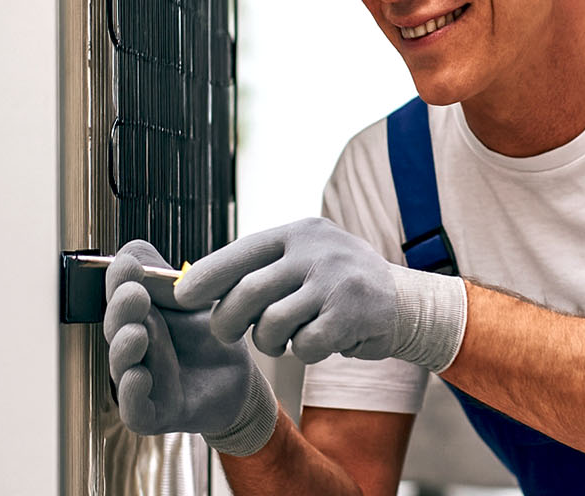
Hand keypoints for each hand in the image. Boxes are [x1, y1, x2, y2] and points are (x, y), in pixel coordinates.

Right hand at [104, 240, 277, 455]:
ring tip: (137, 333)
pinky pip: (134, 407)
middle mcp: (133, 347)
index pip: (120, 297)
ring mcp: (140, 381)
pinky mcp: (152, 412)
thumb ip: (167, 278)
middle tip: (134, 294)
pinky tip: (139, 375)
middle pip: (117, 328)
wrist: (241, 381)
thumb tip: (131, 252)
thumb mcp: (196, 301)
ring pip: (121, 366)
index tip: (127, 266)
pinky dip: (132, 392)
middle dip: (122, 311)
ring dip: (125, 348)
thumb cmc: (210, 337)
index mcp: (139, 316)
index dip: (119, 282)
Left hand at [174, 217, 467, 370]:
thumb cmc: (336, 282)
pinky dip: (303, 352)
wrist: (403, 300)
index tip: (181, 297)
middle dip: (228, 321)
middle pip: (247, 294)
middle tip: (229, 333)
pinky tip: (318, 342)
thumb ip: (259, 266)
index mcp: (298, 233)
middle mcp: (315, 251)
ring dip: (269, 341)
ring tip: (283, 338)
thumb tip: (192, 283)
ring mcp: (334, 282)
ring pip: (272, 325)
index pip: (240, 253)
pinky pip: (304, 346)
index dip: (205, 278)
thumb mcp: (303, 256)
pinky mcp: (350, 315)